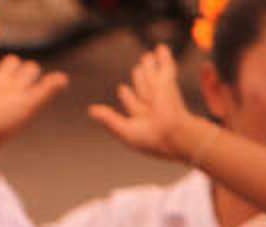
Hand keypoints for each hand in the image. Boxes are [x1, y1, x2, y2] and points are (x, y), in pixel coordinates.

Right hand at [0, 57, 67, 148]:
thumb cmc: (4, 121)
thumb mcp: (29, 104)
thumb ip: (46, 91)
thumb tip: (64, 78)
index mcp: (19, 89)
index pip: (30, 69)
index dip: (30, 70)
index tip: (25, 83)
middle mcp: (3, 85)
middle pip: (11, 63)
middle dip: (11, 65)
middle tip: (7, 83)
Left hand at [89, 45, 207, 164]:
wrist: (174, 135)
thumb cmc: (153, 139)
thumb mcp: (126, 132)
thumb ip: (109, 120)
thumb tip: (91, 111)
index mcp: (144, 118)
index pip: (132, 102)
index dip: (127, 96)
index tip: (122, 89)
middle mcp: (152, 104)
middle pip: (143, 86)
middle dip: (141, 77)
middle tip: (139, 68)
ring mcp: (161, 92)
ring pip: (152, 75)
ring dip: (149, 65)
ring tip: (148, 56)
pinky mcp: (168, 82)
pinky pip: (165, 65)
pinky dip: (164, 57)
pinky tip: (162, 48)